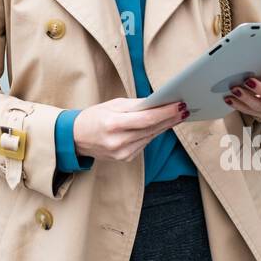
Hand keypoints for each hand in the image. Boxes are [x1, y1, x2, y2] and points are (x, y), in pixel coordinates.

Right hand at [72, 97, 187, 162]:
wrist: (75, 138)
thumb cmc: (93, 117)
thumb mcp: (111, 105)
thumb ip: (135, 105)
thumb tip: (157, 102)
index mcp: (113, 124)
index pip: (146, 119)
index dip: (165, 113)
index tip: (179, 104)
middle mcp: (118, 141)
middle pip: (152, 129)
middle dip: (170, 118)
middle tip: (185, 108)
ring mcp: (122, 153)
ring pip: (150, 137)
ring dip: (165, 126)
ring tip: (178, 115)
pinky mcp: (125, 158)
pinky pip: (144, 143)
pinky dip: (153, 134)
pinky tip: (163, 125)